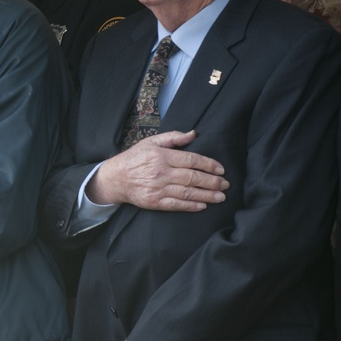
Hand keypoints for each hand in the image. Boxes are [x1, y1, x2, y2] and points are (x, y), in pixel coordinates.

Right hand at [88, 130, 227, 210]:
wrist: (115, 178)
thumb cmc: (134, 158)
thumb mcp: (151, 142)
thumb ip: (173, 137)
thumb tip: (193, 134)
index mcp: (161, 156)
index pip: (191, 160)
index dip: (209, 164)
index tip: (221, 169)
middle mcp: (160, 172)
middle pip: (192, 177)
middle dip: (213, 181)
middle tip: (225, 184)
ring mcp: (157, 188)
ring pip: (188, 192)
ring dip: (207, 195)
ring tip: (220, 196)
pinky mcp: (154, 202)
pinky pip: (176, 205)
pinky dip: (191, 206)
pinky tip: (203, 205)